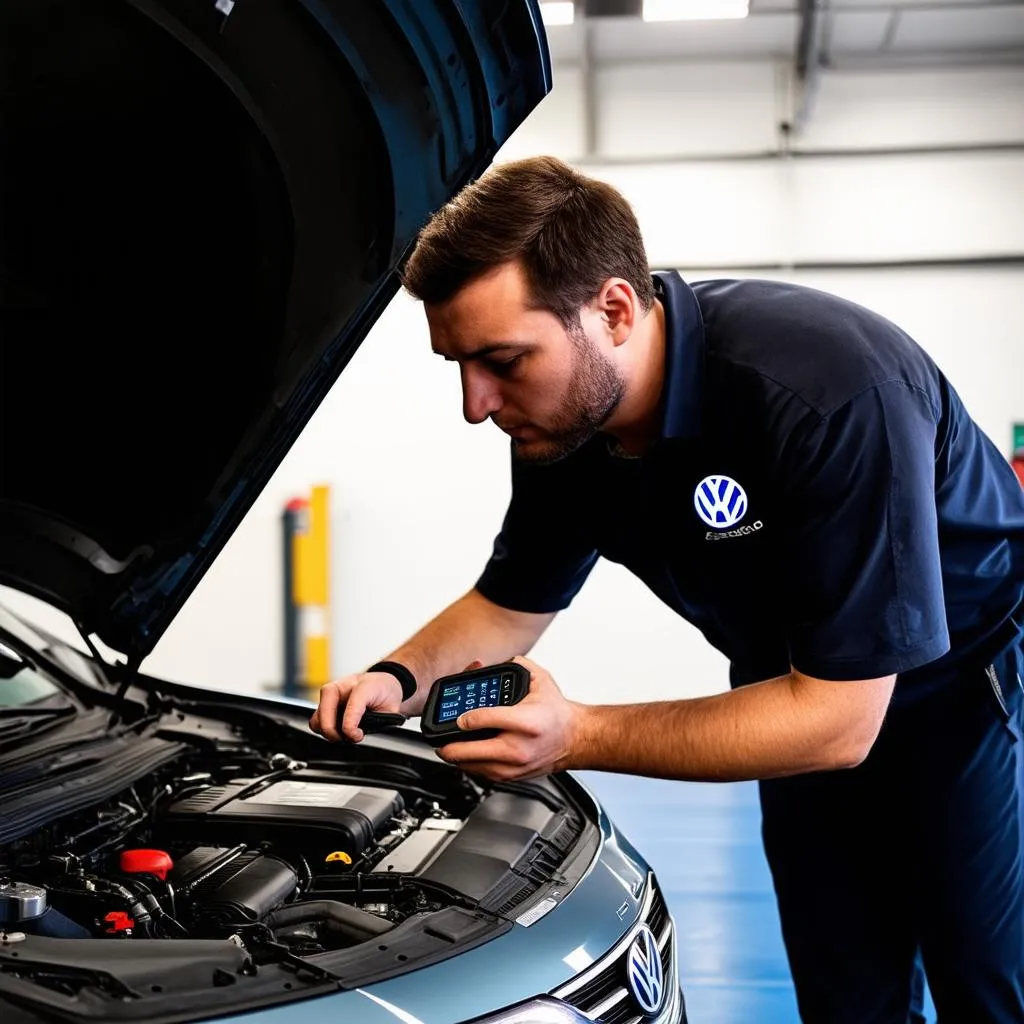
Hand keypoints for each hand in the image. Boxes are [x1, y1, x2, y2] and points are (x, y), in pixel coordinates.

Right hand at [309, 671, 404, 742]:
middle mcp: (342, 687)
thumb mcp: (392, 706)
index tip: (357, 735)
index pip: (352, 705)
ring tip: (343, 735)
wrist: (382, 683)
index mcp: (362, 684)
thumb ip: (379, 720)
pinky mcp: (325, 705)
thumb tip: (357, 734)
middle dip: (333, 731)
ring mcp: (331, 696)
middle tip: (348, 737)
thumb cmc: (385, 692)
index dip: (351, 726)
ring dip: (328, 732)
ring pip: (316, 719)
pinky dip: (324, 731)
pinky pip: (317, 722)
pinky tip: (339, 731)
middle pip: (324, 711)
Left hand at [435, 656, 581, 781]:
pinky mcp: (509, 777)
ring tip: (450, 743)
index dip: (462, 717)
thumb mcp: (540, 679)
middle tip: (439, 736)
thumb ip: (516, 664)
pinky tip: (467, 752)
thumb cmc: (557, 713)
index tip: (458, 716)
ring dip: (454, 755)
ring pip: (468, 767)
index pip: (480, 720)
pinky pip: (478, 774)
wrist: (574, 739)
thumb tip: (490, 664)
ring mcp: (512, 767)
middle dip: (446, 743)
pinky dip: (468, 763)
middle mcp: (516, 748)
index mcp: (524, 722)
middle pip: (465, 752)